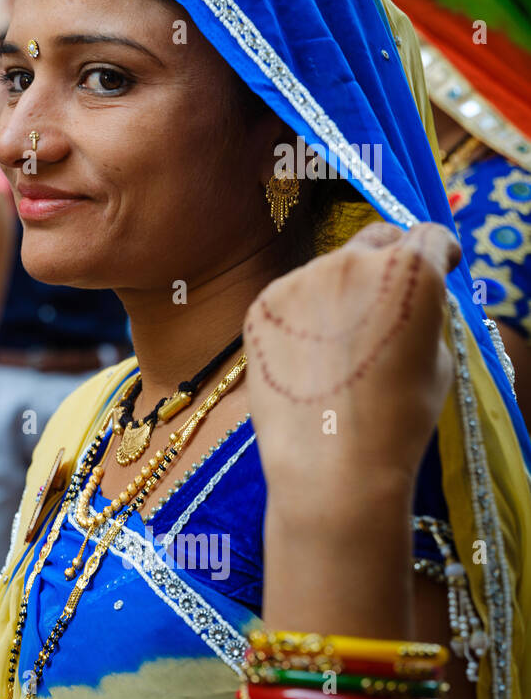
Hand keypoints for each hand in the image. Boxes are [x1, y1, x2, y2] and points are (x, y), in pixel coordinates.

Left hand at [245, 221, 458, 519]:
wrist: (331, 463)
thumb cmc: (398, 417)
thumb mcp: (437, 356)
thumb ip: (424, 310)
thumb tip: (405, 296)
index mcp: (409, 269)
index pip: (428, 235)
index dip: (436, 252)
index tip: (435, 264)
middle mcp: (351, 261)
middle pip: (374, 240)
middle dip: (385, 260)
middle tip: (381, 304)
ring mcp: (298, 279)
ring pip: (327, 270)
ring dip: (338, 292)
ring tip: (338, 350)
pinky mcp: (260, 305)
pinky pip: (290, 297)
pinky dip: (300, 316)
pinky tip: (305, 359)